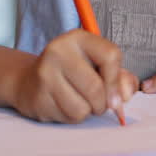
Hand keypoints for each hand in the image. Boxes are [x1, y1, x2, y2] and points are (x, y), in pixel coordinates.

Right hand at [7, 29, 138, 122]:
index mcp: (78, 38)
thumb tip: (125, 94)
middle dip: (103, 103)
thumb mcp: (96, 65)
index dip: (117, 79)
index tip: (116, 92)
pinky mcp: (38, 97)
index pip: (110, 56)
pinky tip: (65, 105)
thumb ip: (119, 77)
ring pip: (83, 107)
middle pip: (96, 87)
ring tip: (80, 101)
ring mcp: (45, 74)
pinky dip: (74, 117)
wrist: (29, 81)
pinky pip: (69, 116)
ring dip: (88, 111)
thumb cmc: (72, 72)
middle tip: (99, 103)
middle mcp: (59, 51)